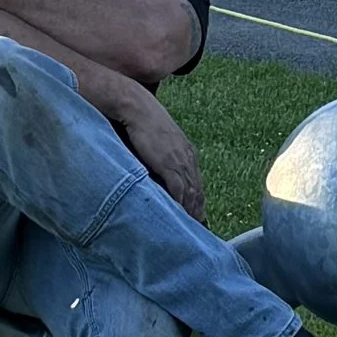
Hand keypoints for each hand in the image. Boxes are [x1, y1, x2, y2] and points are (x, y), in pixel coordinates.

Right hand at [105, 83, 204, 218]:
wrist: (138, 108)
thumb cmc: (143, 122)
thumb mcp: (159, 141)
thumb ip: (162, 156)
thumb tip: (157, 169)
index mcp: (187, 153)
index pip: (196, 182)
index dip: (198, 200)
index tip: (197, 216)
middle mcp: (188, 158)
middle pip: (198, 190)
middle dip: (198, 210)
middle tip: (198, 228)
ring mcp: (180, 161)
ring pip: (191, 192)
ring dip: (191, 211)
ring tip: (190, 227)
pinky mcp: (169, 163)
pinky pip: (179, 189)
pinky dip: (181, 204)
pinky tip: (180, 215)